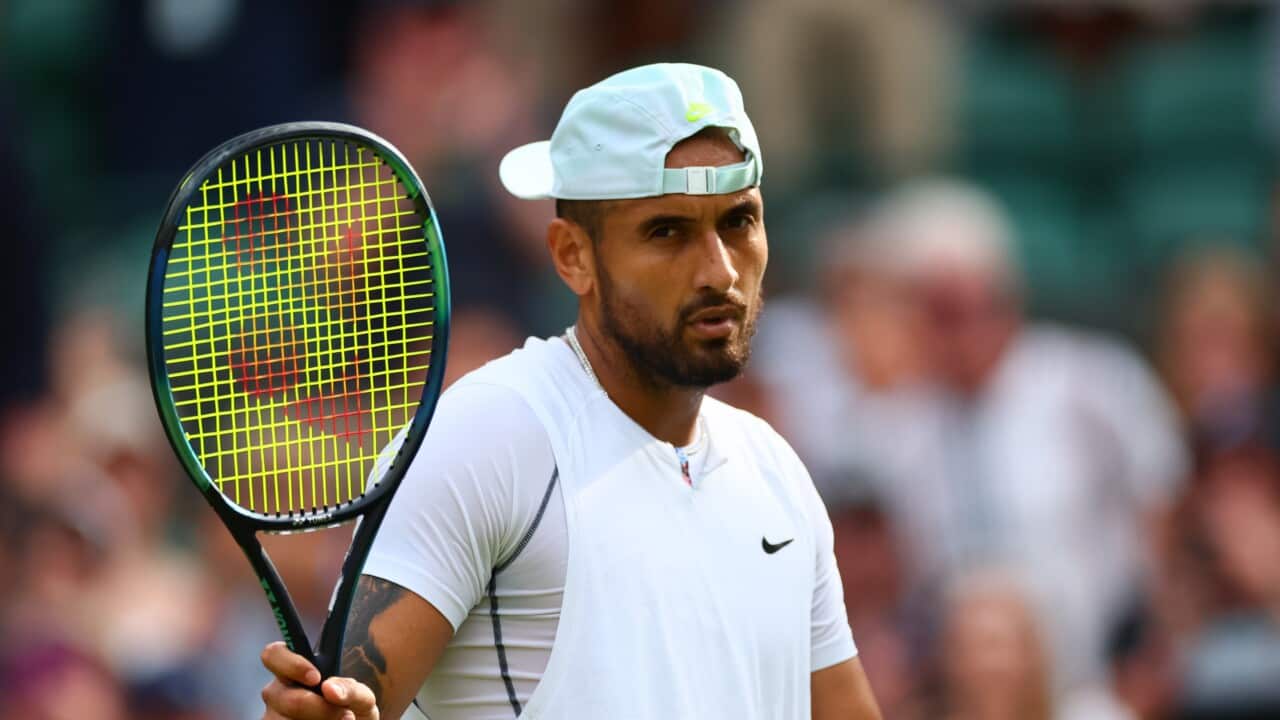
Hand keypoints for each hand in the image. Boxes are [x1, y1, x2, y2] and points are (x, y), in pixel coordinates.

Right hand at [260, 642, 379, 719]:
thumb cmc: (354, 711)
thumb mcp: (361, 698)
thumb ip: (350, 689)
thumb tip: (329, 687)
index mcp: (295, 670)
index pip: (274, 654)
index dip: (291, 664)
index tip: (316, 678)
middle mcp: (278, 691)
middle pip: (279, 695)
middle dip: (316, 707)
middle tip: (345, 715)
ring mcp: (272, 715)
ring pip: (281, 719)